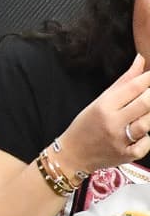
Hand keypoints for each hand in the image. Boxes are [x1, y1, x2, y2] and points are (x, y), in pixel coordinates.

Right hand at [56, 53, 149, 175]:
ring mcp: (120, 140)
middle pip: (144, 104)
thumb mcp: (101, 101)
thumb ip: (124, 82)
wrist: (74, 153)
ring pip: (148, 124)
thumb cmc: (87, 124)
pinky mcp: (127, 155)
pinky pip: (147, 144)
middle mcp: (112, 122)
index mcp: (104, 106)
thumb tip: (141, 60)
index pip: (132, 87)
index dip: (148, 78)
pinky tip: (143, 133)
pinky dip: (149, 138)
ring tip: (145, 111)